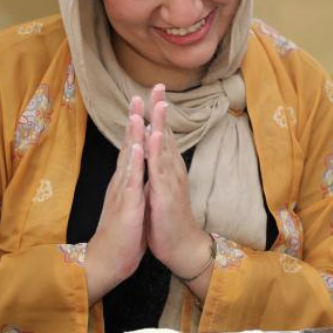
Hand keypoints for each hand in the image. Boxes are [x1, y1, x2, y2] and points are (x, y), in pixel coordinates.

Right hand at [84, 96, 147, 303]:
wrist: (108, 260)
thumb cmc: (122, 233)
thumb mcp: (132, 203)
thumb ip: (134, 184)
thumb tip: (140, 170)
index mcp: (126, 181)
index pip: (132, 147)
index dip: (138, 126)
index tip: (144, 103)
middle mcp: (122, 181)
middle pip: (127, 145)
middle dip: (133, 120)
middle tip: (137, 94)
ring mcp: (122, 191)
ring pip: (127, 158)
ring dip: (131, 134)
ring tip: (135, 112)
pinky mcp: (126, 205)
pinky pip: (130, 181)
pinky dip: (133, 163)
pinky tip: (135, 147)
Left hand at [144, 84, 214, 286]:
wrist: (181, 247)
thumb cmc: (169, 220)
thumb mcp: (160, 189)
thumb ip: (157, 170)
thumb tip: (150, 153)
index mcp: (168, 168)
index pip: (162, 135)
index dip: (158, 113)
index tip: (153, 91)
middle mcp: (172, 170)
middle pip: (166, 134)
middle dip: (160, 110)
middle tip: (157, 85)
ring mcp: (170, 181)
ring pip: (164, 148)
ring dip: (161, 125)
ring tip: (159, 103)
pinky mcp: (165, 195)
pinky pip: (160, 170)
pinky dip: (157, 152)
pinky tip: (155, 137)